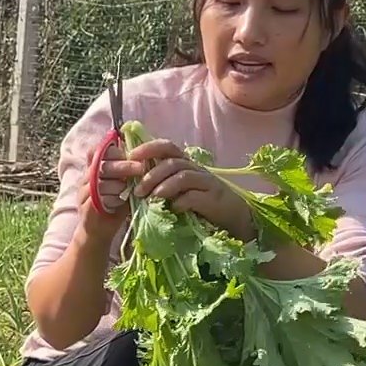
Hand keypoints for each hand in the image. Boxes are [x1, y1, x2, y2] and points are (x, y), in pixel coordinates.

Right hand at [81, 138, 137, 231]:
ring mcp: (84, 192)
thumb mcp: (122, 186)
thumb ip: (127, 172)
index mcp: (93, 169)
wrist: (98, 233)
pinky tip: (122, 203)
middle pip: (102, 165)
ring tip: (131, 191)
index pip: (98, 151)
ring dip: (120, 186)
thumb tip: (145, 157)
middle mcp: (86, 178)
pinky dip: (114, 199)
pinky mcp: (86, 206)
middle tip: (141, 168)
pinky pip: (100, 198)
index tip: (132, 155)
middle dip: (124, 166)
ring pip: (102, 182)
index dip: (114, 151)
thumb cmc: (114, 206)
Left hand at [131, 140, 256, 240]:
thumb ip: (162, 187)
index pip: (167, 147)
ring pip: (183, 176)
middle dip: (151, 175)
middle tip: (138, 191)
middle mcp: (197, 169)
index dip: (149, 148)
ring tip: (152, 199)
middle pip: (173, 162)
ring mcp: (207, 183)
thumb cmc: (202, 205)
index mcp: (186, 165)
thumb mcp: (180, 193)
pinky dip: (182, 201)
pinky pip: (195, 196)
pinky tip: (174, 209)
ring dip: (164, 186)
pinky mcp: (215, 199)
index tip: (131, 157)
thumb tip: (134, 189)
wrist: (234, 218)